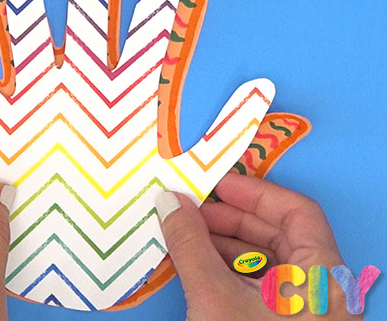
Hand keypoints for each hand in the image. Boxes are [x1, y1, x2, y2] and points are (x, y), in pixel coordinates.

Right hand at [156, 173, 358, 319]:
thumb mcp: (215, 300)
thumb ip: (191, 246)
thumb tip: (169, 202)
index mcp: (323, 278)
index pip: (297, 212)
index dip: (254, 193)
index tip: (214, 183)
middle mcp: (319, 291)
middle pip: (279, 233)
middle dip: (230, 218)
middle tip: (189, 209)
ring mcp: (300, 312)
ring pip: (265, 260)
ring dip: (223, 243)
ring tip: (184, 234)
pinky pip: (255, 285)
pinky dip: (225, 269)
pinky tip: (195, 264)